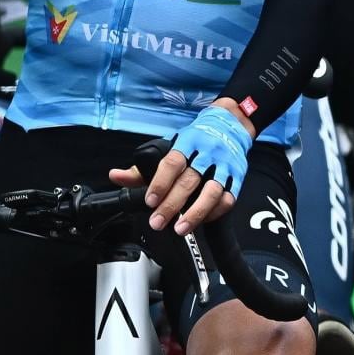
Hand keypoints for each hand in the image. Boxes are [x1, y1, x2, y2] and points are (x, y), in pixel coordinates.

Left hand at [138, 101, 250, 232]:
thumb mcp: (168, 147)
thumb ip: (142, 167)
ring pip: (212, 192)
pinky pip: (228, 198)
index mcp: (187, 143)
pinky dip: (215, 212)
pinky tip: (201, 221)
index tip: (150, 201)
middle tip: (157, 222)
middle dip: (172, 204)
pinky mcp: (237, 177)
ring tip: (181, 228)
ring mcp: (224, 166)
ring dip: (196, 213)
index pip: (172, 163)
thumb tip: (116, 177)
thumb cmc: (195, 141)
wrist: (230, 126)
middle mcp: (207, 153)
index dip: (160, 183)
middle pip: (189, 181)